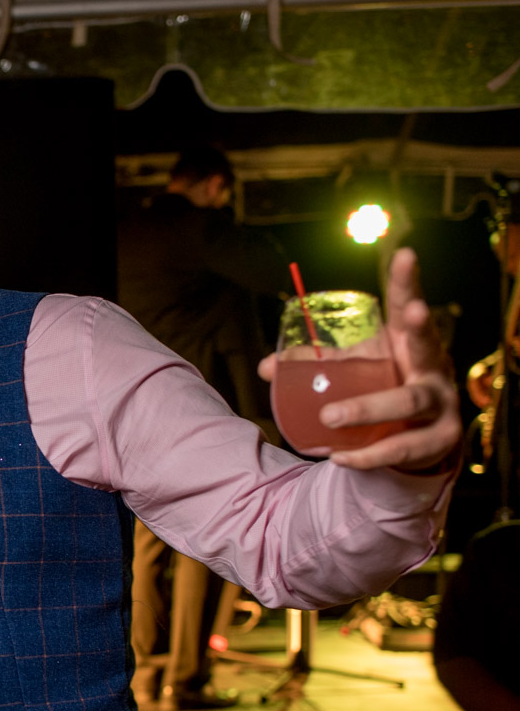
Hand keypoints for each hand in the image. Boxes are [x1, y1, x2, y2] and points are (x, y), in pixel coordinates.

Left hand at [257, 248, 459, 471]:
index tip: (404, 253)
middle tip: (411, 312)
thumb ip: (316, 364)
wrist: (417, 441)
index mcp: (408, 344)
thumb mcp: (355, 370)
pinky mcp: (438, 441)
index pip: (408, 306)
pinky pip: (403, 448)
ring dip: (368, 408)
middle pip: (429, 345)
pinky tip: (341, 457)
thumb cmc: (383, 390)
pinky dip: (369, 455)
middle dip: (420, 328)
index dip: (407, 281)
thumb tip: (268, 366)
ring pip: (410, 402)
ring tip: (330, 418)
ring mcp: (441, 404)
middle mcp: (433, 368)